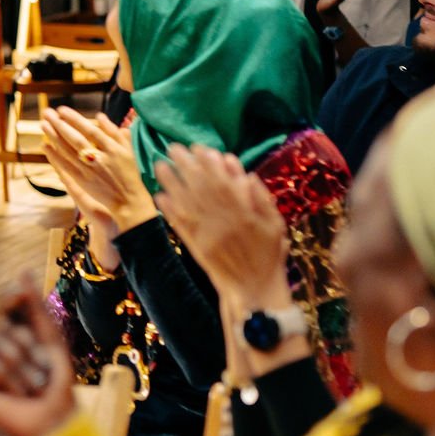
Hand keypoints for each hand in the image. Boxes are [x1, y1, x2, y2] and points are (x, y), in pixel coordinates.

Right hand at [0, 274, 76, 435]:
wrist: (55, 421)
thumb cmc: (58, 383)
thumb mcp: (51, 339)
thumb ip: (35, 306)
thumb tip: (23, 269)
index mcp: (18, 334)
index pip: (7, 305)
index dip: (12, 298)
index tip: (19, 294)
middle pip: (6, 327)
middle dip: (30, 348)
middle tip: (42, 372)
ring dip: (22, 367)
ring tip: (33, 387)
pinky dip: (8, 378)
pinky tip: (16, 394)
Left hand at [42, 108, 157, 233]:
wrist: (128, 200)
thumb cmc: (129, 172)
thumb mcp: (127, 150)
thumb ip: (114, 132)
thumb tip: (100, 115)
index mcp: (113, 149)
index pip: (91, 130)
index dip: (75, 119)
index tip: (61, 109)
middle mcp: (100, 159)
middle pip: (76, 139)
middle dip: (60, 125)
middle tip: (47, 113)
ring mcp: (90, 171)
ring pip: (68, 152)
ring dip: (54, 137)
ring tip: (43, 124)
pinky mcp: (83, 182)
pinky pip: (66, 167)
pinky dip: (55, 156)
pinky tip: (45, 146)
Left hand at [155, 146, 289, 307]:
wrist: (254, 288)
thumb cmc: (268, 254)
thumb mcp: (275, 223)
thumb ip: (261, 198)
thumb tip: (245, 173)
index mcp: (242, 209)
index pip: (221, 178)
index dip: (208, 161)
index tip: (198, 147)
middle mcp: (221, 217)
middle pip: (199, 184)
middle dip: (185, 164)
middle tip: (173, 147)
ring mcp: (206, 230)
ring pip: (185, 200)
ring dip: (171, 181)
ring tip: (160, 165)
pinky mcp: (195, 244)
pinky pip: (179, 223)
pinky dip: (168, 208)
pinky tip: (159, 195)